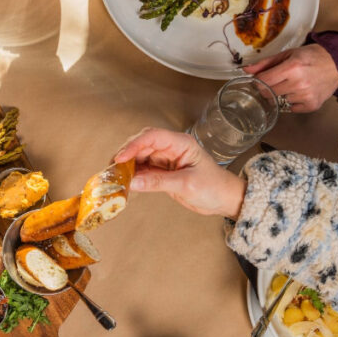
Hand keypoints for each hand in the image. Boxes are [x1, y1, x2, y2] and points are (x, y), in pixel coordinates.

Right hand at [113, 128, 245, 218]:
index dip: (134, 145)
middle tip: (112, 169)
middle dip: (126, 155)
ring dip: (127, 167)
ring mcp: (166, 160)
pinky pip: (143, 170)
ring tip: (115, 177)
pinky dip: (133, 176)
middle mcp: (171, 148)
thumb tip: (133, 182)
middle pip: (142, 145)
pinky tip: (126, 183)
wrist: (225, 199)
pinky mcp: (163, 172)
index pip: (152, 137)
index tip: (121, 158)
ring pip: (140, 158)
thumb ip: (159, 182)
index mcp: (181, 143)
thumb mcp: (187, 184)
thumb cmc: (214, 187)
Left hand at [243, 45, 337, 111]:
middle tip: (280, 80)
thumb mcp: (288, 54)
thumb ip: (266, 63)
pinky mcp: (312, 105)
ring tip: (296, 83)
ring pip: (281, 100)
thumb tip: (247, 70)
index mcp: (291, 68)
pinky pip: (292, 108)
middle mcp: (298, 83)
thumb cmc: (313, 56)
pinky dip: (294, 101)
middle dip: (269, 87)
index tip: (261, 79)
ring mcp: (306, 96)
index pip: (263, 81)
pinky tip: (302, 91)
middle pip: (269, 93)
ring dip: (284, 93)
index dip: (258, 81)